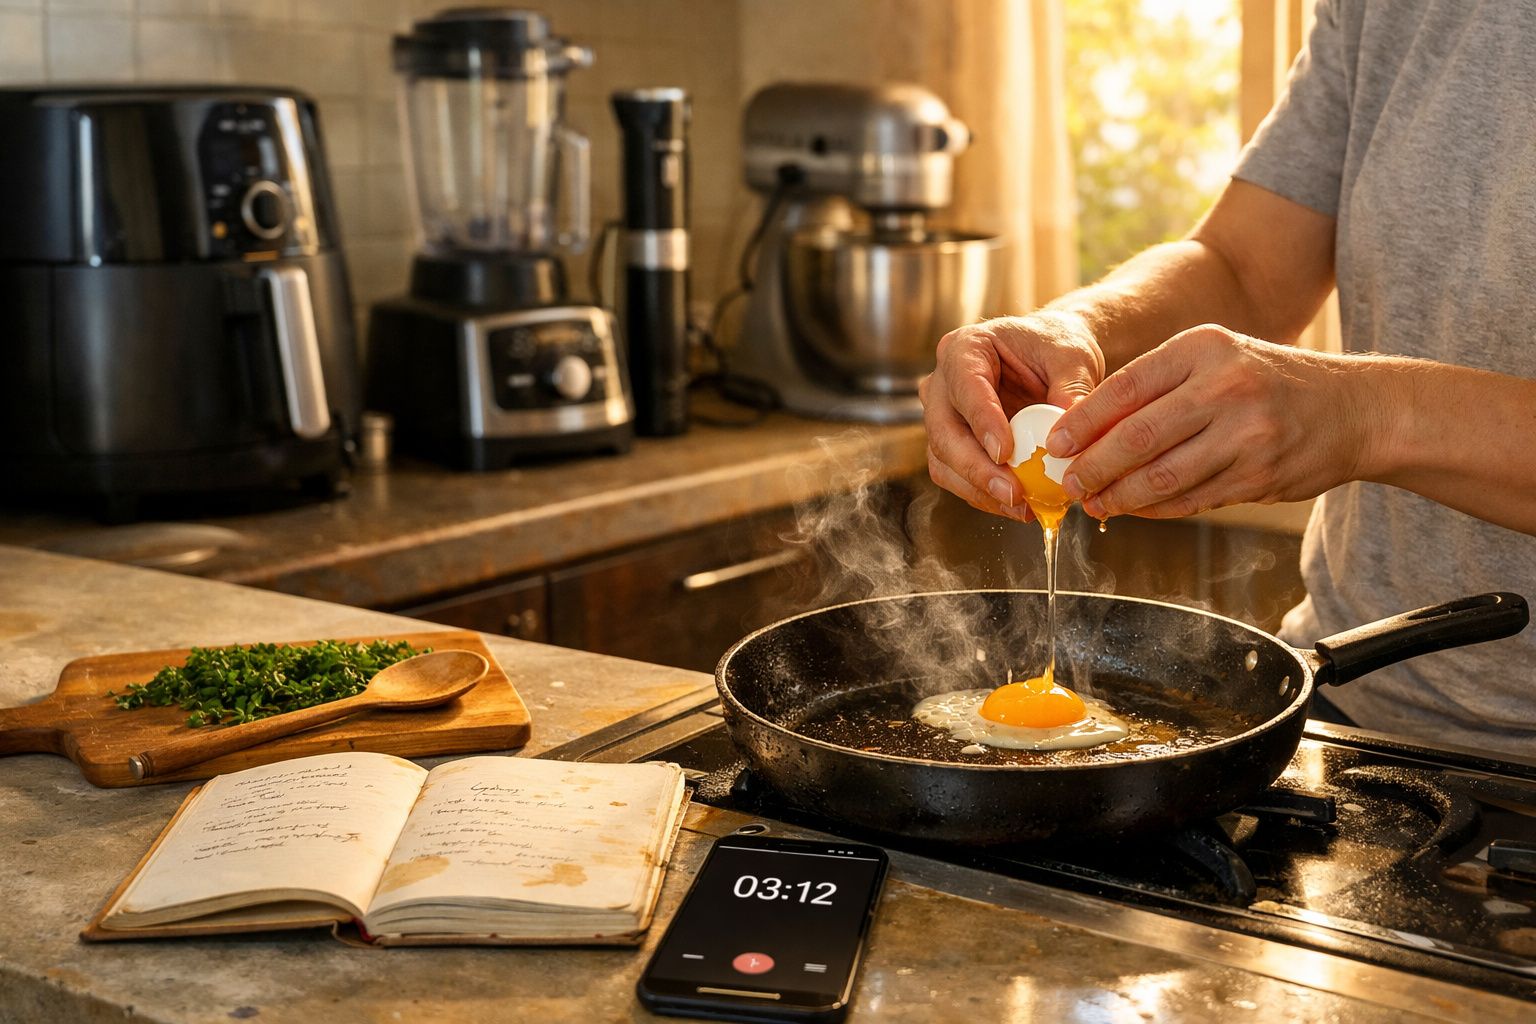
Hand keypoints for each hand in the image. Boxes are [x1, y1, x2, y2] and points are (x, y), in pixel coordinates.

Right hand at [919, 312, 1105, 519]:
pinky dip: (984, 495)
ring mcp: (944, 416)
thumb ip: (1071, 390)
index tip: (1005, 453)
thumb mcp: (1072, 358)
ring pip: (944, 461)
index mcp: (965, 349)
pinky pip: (957, 476)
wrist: (1051, 358)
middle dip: (977, 469)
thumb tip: (1067, 437)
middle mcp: (943, 384)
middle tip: (1012, 493)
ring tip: (1020, 506)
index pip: (966, 387)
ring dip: (979, 490)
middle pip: (944, 432)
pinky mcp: (954, 445)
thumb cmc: (1055, 347)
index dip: (982, 422)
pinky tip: (1017, 505)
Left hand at [1046, 324, 1371, 518]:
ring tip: (1095, 502)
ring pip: (1161, 477)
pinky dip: (1155, 509)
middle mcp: (1225, 386)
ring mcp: (1245, 434)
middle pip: (1136, 437)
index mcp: (1204, 348)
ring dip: (1119, 496)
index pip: (1125, 388)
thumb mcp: (1218, 359)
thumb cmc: (1270, 382)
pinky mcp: (1258, 475)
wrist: (1357, 409)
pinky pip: (1190, 499)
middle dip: (1093, 467)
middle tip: (1068, 483)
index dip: (1082, 422)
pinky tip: (1134, 509)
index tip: (1055, 445)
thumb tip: (1087, 429)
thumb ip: (1159, 386)